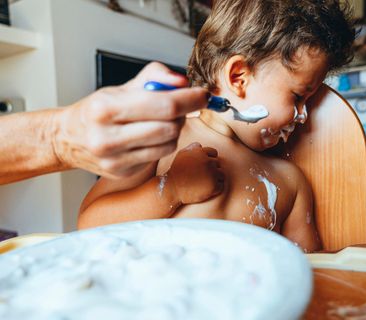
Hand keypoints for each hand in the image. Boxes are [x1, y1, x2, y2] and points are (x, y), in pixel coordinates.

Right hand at [52, 62, 208, 178]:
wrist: (68, 138)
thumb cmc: (98, 110)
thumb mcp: (121, 86)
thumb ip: (154, 77)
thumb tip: (183, 82)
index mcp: (105, 108)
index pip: (164, 105)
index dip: (191, 99)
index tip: (203, 94)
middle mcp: (107, 137)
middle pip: (170, 127)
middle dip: (182, 114)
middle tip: (178, 106)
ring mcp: (114, 159)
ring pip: (168, 144)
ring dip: (174, 130)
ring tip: (162, 121)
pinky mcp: (121, 172)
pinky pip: (159, 156)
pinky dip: (163, 144)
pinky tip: (150, 136)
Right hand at [168, 142, 224, 203]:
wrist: (172, 189)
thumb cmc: (176, 172)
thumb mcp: (181, 155)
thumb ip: (192, 148)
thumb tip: (200, 146)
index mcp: (201, 152)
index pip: (214, 153)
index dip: (209, 159)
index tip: (203, 167)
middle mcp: (208, 162)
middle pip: (218, 164)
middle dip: (212, 169)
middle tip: (202, 176)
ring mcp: (211, 174)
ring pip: (222, 174)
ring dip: (216, 178)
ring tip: (205, 183)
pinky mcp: (213, 186)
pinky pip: (221, 186)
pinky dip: (216, 188)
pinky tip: (206, 189)